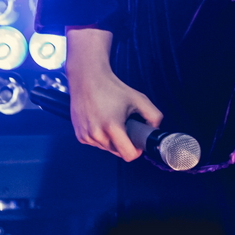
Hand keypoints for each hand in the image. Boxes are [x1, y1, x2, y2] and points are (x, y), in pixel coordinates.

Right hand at [65, 28, 161, 160]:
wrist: (86, 79)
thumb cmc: (112, 88)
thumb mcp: (139, 99)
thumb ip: (154, 116)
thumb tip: (154, 130)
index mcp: (112, 127)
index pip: (128, 155)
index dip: (137, 151)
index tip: (137, 141)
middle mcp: (96, 134)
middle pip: (117, 152)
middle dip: (123, 143)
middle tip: (124, 126)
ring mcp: (85, 135)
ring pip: (106, 148)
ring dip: (111, 140)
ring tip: (111, 122)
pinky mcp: (79, 134)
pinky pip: (95, 143)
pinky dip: (100, 137)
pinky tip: (100, 122)